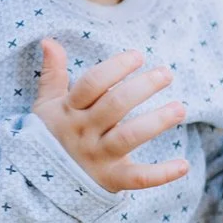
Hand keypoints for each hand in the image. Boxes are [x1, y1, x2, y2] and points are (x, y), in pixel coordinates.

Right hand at [33, 41, 190, 191]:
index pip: (92, 84)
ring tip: (180, 108)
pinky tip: (184, 165)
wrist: (38, 182)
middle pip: (115, 105)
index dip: (116, 68)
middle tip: (166, 74)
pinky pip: (137, 178)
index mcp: (70, 110)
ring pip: (129, 137)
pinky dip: (161, 174)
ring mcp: (97, 157)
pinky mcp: (110, 179)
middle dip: (142, 87)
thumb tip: (49, 40)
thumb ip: (52, 73)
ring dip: (156, 122)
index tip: (138, 56)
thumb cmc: (51, 136)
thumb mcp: (46, 105)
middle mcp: (84, 132)